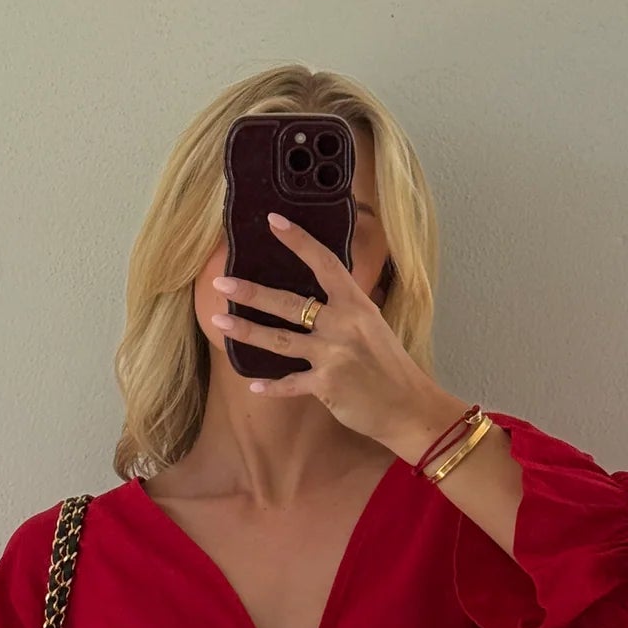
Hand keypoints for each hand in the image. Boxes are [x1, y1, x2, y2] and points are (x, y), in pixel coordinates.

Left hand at [210, 212, 466, 460]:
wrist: (409, 406)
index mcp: (356, 304)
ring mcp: (333, 355)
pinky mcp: (326, 386)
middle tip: (220, 282)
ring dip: (246, 331)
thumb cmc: (391, 366)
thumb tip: (322, 296)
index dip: (298, 241)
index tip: (273, 221)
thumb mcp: (374, 326)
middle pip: (289, 303)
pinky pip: (290, 384)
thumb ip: (347, 310)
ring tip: (218, 320)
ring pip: (279, 341)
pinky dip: (272, 386)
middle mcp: (342, 325)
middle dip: (252, 292)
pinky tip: (253, 384)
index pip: (324, 263)